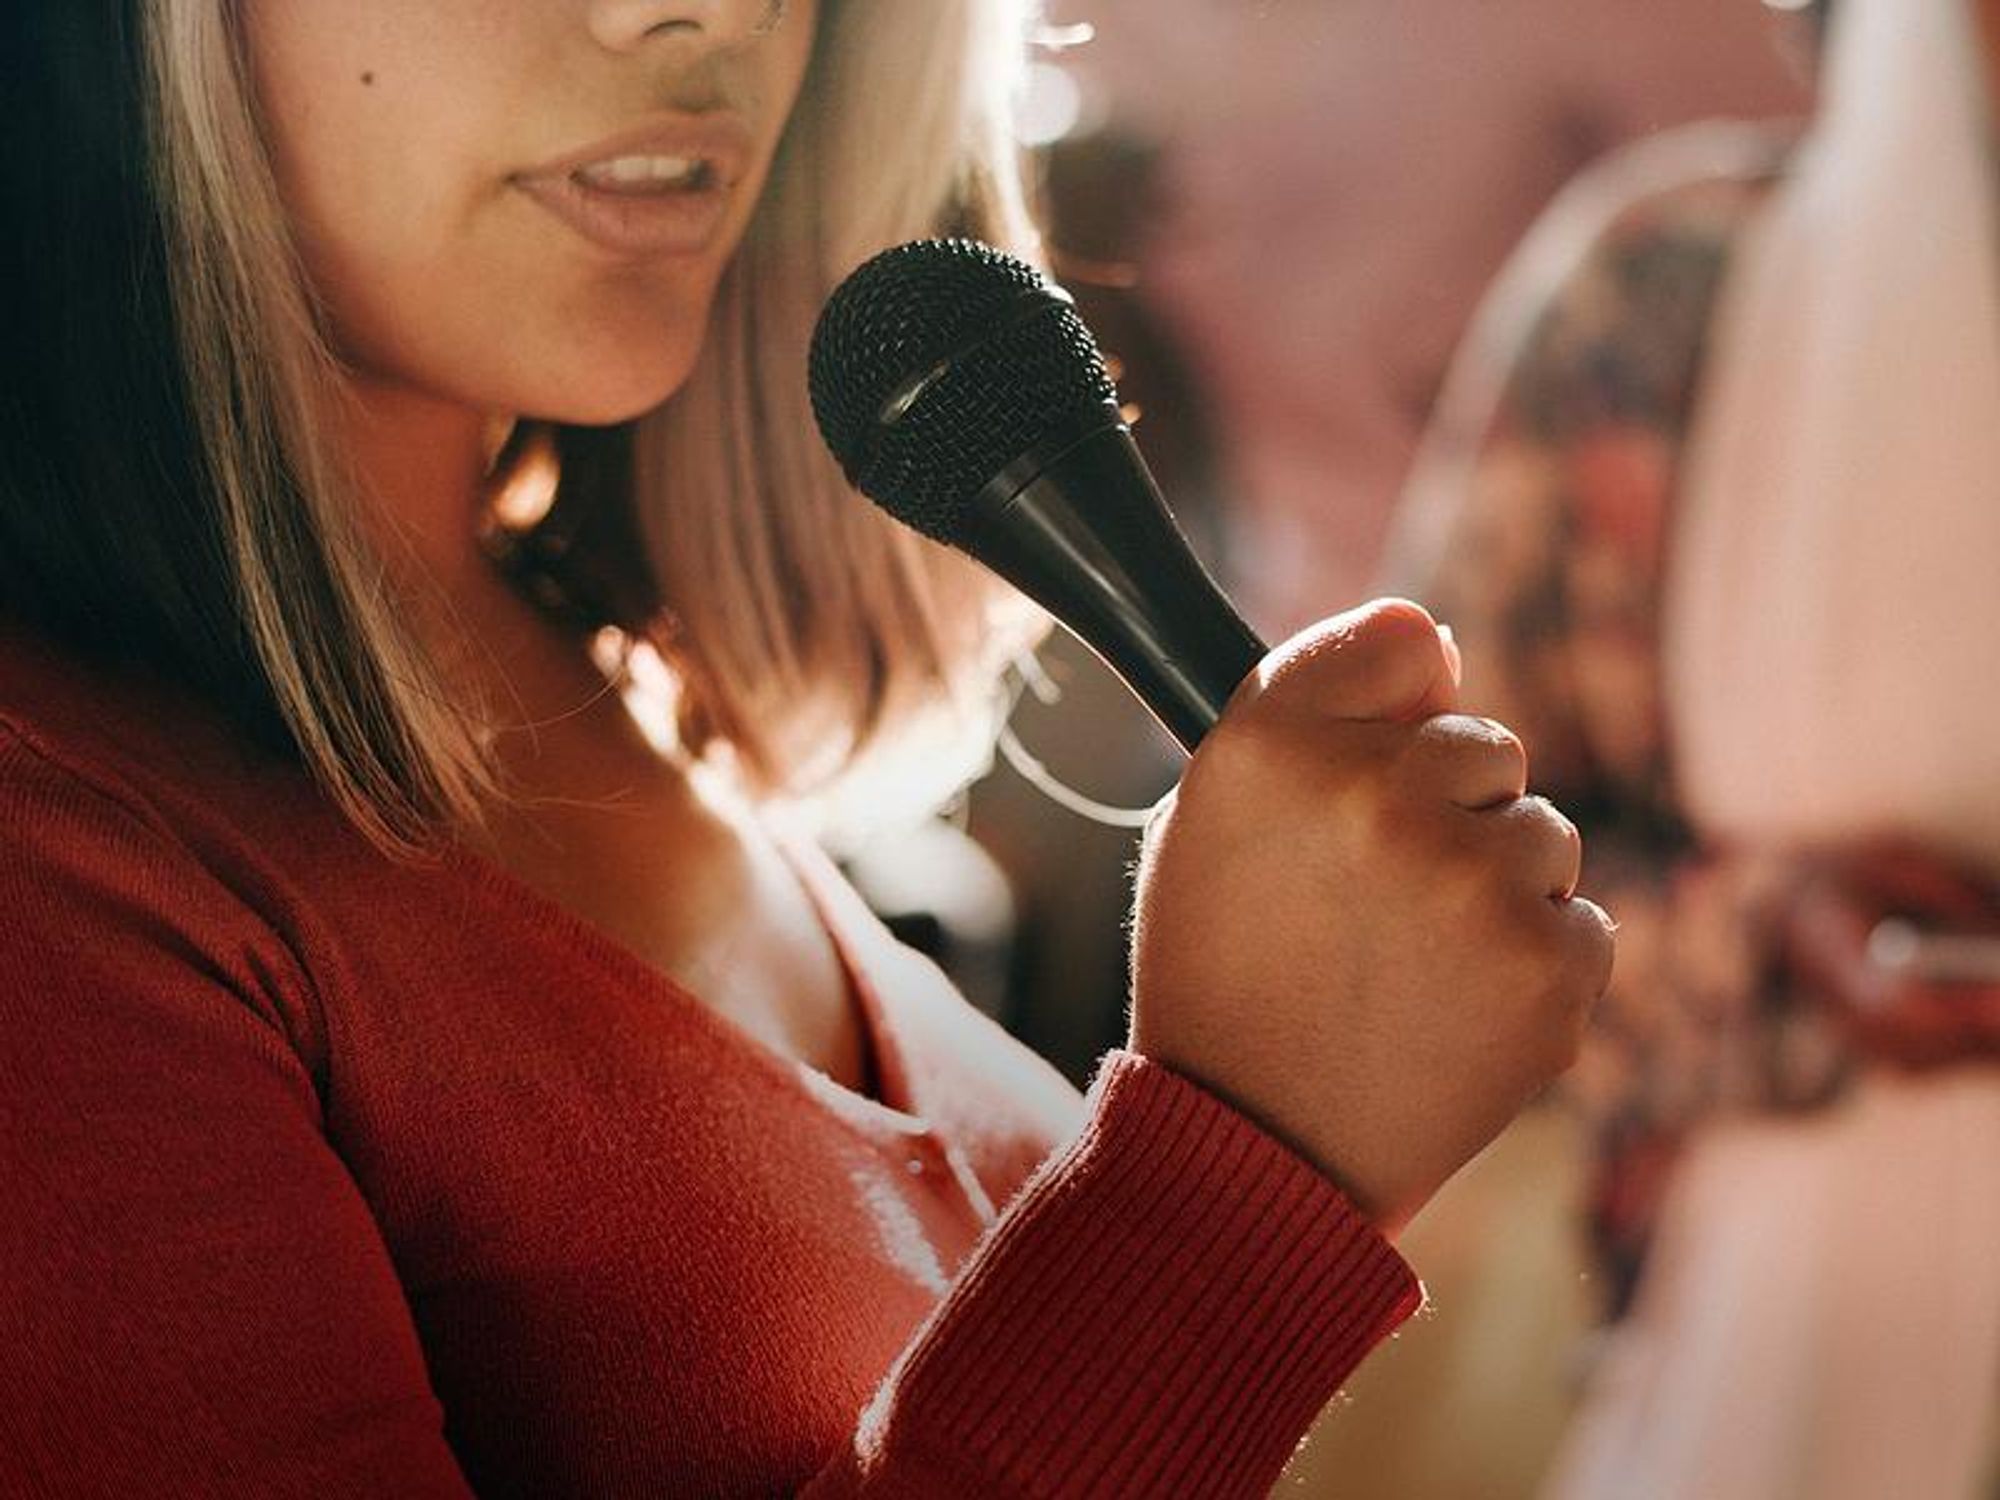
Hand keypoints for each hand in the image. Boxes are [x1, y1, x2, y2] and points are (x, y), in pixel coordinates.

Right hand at [1128, 599, 1614, 1233]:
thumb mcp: (1217, 817)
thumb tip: (1448, 653)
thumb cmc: (1226, 974)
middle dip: (1448, 810)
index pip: (1405, 642)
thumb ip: (1318, 712)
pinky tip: (1452, 1014)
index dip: (1395, 708)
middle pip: (1485, 742)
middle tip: (1372, 905)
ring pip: (1542, 832)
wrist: (1254, 1152)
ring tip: (1407, 969)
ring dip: (1495, 888)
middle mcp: (1376, 791)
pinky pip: (1578, 920)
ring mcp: (1471, 877)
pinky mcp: (1546, 963)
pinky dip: (1531, 966)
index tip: (1369, 768)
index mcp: (1273, 740)